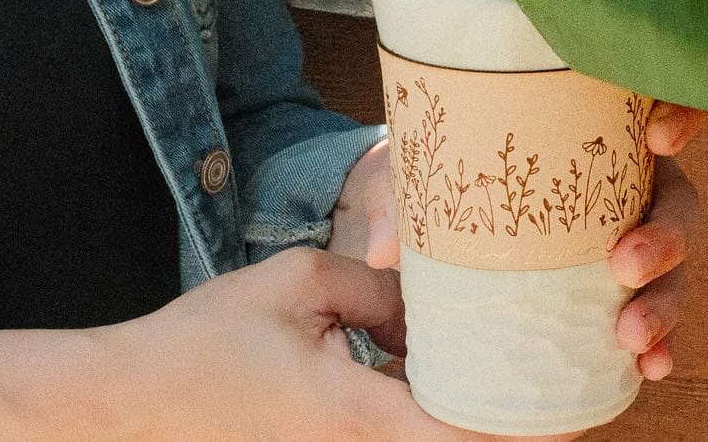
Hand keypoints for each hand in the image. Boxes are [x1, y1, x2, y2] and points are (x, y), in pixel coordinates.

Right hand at [0, 249, 579, 441]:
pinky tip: (438, 365)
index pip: (466, 437)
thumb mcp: (300, 282)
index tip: (574, 398)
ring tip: (515, 365)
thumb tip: (430, 300)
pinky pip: (390, 434)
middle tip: (559, 372)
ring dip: (465, 412)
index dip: (527, 424)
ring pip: (422, 439)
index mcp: (358, 419)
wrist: (133, 402)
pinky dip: (423, 407)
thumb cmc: (209, 341)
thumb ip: (378, 288)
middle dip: (508, 417)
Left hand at [332, 104, 705, 383]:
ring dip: (664, 302)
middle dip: (664, 236)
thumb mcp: (420, 167)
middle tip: (624, 265)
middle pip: (677, 200)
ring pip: (675, 265)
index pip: (656, 102)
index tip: (655, 134)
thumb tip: (381, 250)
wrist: (440, 211)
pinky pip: (659, 315)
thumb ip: (400, 197)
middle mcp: (627, 179)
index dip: (678, 114)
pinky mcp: (623, 290)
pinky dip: (661, 342)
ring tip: (629, 337)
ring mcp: (632, 235)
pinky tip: (650, 367)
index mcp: (593, 126)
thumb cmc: (446, 170)